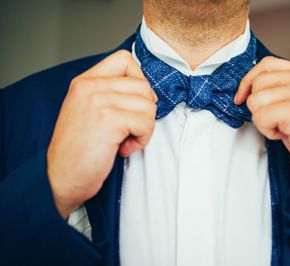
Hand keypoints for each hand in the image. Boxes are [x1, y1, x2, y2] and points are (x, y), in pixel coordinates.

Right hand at [47, 50, 157, 217]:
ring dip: (144, 128)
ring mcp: (98, 101)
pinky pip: (145, 122)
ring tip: (126, 141)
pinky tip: (123, 149)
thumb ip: (110, 95)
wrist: (59, 178)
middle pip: (143, 85)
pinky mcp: (109, 120)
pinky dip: (142, 139)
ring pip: (148, 105)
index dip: (139, 80)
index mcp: (84, 82)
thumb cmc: (78, 150)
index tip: (135, 103)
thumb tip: (147, 93)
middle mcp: (90, 86)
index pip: (124, 60)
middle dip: (145, 111)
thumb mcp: (88, 112)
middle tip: (130, 129)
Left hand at [235, 56, 289, 195]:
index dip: (249, 80)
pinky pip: (260, 117)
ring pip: (256, 100)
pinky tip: (287, 136)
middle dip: (258, 106)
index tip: (241, 97)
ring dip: (263, 120)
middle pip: (259, 82)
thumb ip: (283, 89)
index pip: (268, 64)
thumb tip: (249, 87)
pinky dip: (268, 131)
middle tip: (278, 122)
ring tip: (285, 129)